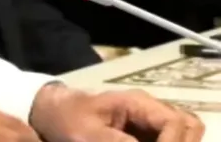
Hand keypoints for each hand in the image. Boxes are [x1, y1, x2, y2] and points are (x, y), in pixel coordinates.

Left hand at [29, 83, 203, 140]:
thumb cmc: (66, 117)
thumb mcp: (87, 134)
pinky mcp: (144, 132)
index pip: (176, 122)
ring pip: (183, 133)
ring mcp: (149, 120)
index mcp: (137, 103)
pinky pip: (166, 139)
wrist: (51, 111)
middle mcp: (149, 109)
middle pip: (189, 126)